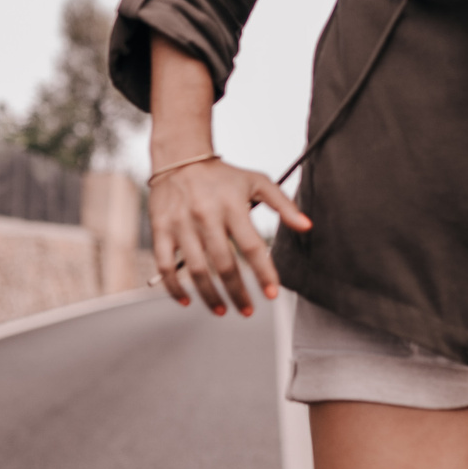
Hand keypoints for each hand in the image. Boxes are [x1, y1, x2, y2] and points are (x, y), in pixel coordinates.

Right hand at [149, 156, 310, 316]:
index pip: (251, 246)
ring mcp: (181, 225)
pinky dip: (174, 287)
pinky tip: (187, 300)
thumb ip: (283, 205)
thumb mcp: (257, 182)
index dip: (263, 273)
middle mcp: (206, 216)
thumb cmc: (222, 175)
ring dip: (210, 296)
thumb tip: (306, 226)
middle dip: (238, 293)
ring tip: (222, 310)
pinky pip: (165, 266)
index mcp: (231, 205)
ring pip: (196, 270)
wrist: (181, 157)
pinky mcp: (161, 230)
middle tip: (248, 310)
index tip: (271, 293)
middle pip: (224, 265)